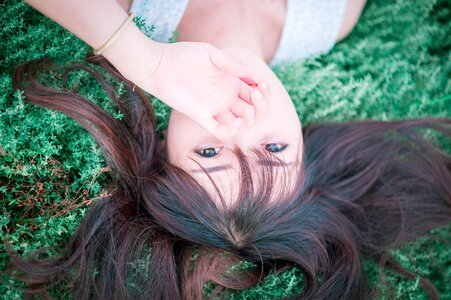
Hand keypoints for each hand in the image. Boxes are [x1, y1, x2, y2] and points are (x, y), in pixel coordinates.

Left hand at [139, 42, 269, 136]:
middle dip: (262, 105)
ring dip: (252, 119)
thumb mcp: (212, 54)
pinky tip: (239, 122)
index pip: (255, 93)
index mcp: (230, 82)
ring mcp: (214, 108)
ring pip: (241, 123)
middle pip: (252, 109)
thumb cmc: (183, 55)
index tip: (263, 84)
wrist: (159, 64)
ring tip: (251, 108)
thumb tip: (254, 74)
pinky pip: (221, 130)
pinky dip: (233, 130)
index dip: (264, 92)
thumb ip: (233, 64)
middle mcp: (225, 97)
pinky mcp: (202, 116)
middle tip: (259, 94)